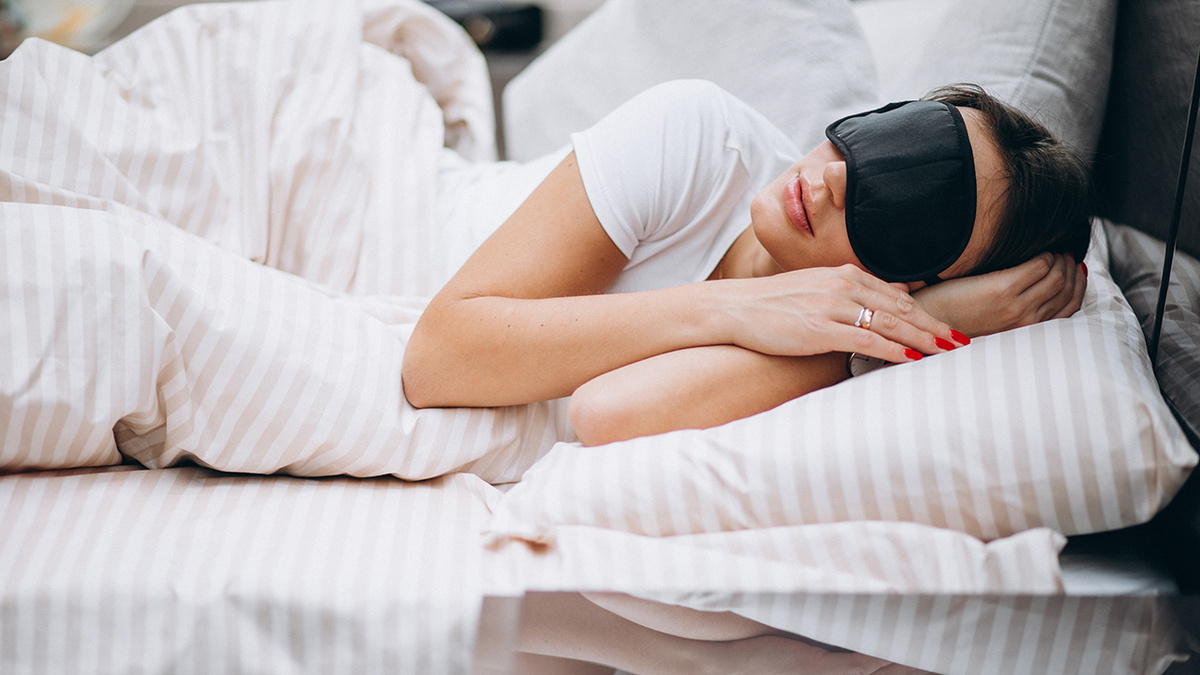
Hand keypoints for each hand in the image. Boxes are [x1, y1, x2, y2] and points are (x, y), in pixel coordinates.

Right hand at [720, 264, 964, 363]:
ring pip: (888, 323)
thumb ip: (858, 289)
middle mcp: (844, 287)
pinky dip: (891, 349)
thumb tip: (898, 292)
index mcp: (846, 275)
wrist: (735, 307)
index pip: (897, 296)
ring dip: (921, 338)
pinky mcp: (819, 329)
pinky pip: (864, 340)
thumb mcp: (820, 286)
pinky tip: (911, 358)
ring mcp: (832, 307)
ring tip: (946, 351)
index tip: (950, 329)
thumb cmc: (774, 302)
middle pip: (900, 309)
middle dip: (934, 326)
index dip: (927, 313)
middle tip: (962, 341)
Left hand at [912, 252, 1087, 337]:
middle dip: (1072, 268)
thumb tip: (1036, 287)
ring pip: (1057, 276)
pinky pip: (1038, 265)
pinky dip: (1043, 254)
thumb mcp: (994, 321)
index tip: (1077, 268)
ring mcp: (1015, 306)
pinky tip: (1036, 249)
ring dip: (1060, 258)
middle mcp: (1025, 320)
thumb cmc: (956, 320)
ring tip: (1052, 249)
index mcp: (1025, 330)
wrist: (927, 323)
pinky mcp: (1001, 290)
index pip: (1070, 307)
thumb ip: (1017, 309)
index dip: (1079, 285)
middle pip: (1067, 290)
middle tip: (1066, 254)